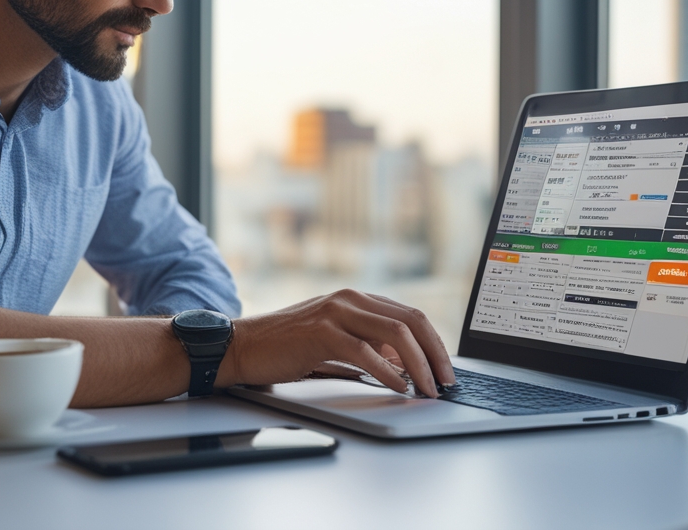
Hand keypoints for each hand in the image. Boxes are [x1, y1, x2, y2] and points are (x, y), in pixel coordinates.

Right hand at [218, 289, 455, 397]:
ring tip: (427, 389)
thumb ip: (368, 347)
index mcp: (356, 299)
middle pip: (412, 321)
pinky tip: (399, 387)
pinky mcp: (322, 332)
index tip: (444, 370)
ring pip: (395, 334)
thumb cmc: (285, 348)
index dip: (434, 344)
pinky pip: (366, 352)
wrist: (242, 346)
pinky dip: (389, 372)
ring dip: (419, 365)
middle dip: (436, 354)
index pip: (410, 316)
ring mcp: (336, 312)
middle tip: (445, 382)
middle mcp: (350, 299)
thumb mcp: (333, 342)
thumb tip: (404, 366)